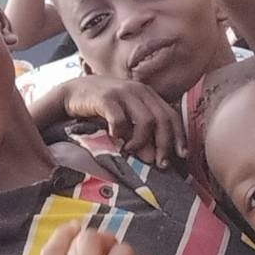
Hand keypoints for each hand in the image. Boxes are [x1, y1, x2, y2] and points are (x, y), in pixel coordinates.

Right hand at [60, 75, 186, 165]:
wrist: (72, 91)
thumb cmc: (101, 106)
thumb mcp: (125, 114)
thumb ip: (140, 130)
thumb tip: (153, 158)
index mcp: (147, 94)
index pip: (171, 115)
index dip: (179, 136)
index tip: (182, 155)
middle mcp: (138, 90)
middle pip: (162, 119)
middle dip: (164, 144)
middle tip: (159, 164)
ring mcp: (122, 92)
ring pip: (146, 120)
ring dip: (142, 141)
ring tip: (131, 151)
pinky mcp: (105, 98)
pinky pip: (120, 119)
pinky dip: (120, 132)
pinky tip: (115, 139)